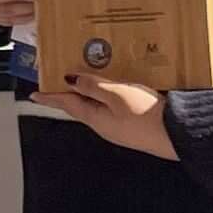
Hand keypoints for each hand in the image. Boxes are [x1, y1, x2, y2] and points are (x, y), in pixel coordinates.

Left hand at [44, 67, 178, 158]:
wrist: (177, 135)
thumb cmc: (146, 116)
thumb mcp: (115, 95)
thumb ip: (92, 86)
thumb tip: (70, 80)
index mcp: (95, 118)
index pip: (66, 104)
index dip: (51, 97)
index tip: (35, 94)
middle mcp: (104, 124)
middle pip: (81, 105)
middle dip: (69, 92)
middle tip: (59, 80)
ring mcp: (120, 126)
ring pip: (98, 105)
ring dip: (89, 92)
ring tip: (84, 77)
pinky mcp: (134, 124)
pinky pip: (114, 107)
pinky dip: (108, 95)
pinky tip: (114, 87)